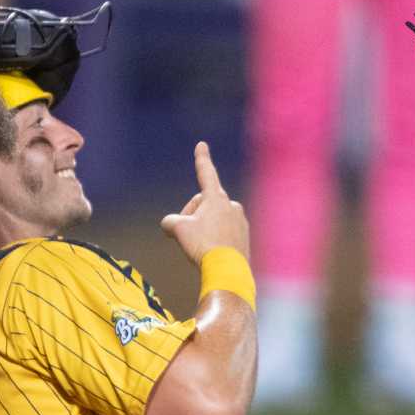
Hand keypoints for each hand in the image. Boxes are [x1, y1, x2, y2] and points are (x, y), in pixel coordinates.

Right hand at [160, 141, 250, 265]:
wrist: (228, 270)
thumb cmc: (203, 245)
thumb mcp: (178, 229)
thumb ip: (170, 221)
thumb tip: (169, 224)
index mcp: (217, 198)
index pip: (206, 173)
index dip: (201, 159)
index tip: (202, 144)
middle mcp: (232, 206)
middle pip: (203, 205)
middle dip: (191, 216)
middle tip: (186, 235)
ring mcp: (240, 221)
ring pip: (213, 221)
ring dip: (202, 229)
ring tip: (200, 247)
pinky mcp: (244, 237)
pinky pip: (223, 234)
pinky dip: (213, 240)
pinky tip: (211, 253)